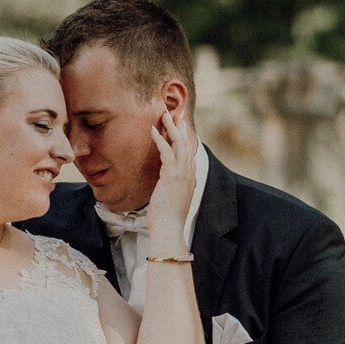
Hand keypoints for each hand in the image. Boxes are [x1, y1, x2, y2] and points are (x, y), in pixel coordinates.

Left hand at [145, 106, 199, 248]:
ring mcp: (182, 174)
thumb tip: (166, 189)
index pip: (188, 153)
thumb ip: (172, 191)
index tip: (180, 126)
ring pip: (179, 143)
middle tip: (176, 112)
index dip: (185, 138)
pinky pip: (166, 152)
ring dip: (172, 127)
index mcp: (190, 179)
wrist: (169, 231)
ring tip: (164, 114)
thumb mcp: (172, 202)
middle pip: (187, 143)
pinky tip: (153, 130)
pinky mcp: (171, 176)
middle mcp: (189, 174)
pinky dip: (160, 139)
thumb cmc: (167, 221)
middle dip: (181, 126)